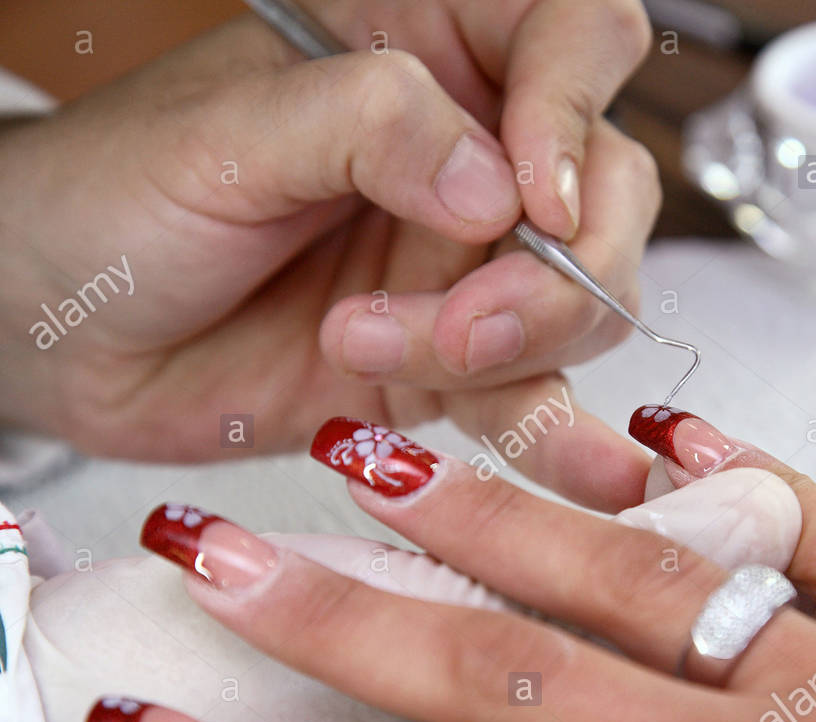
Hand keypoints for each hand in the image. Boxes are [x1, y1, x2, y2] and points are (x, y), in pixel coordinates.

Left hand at [0, 0, 654, 509]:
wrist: (60, 335)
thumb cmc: (115, 197)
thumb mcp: (229, 134)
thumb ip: (369, 126)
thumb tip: (498, 186)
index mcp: (424, 48)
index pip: (575, 37)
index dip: (575, 110)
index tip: (527, 196)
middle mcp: (468, 154)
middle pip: (608, 190)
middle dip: (558, 271)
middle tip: (466, 319)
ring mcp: (468, 263)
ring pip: (587, 298)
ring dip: (515, 347)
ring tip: (374, 347)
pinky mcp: (453, 362)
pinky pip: (536, 391)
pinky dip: (540, 426)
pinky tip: (517, 440)